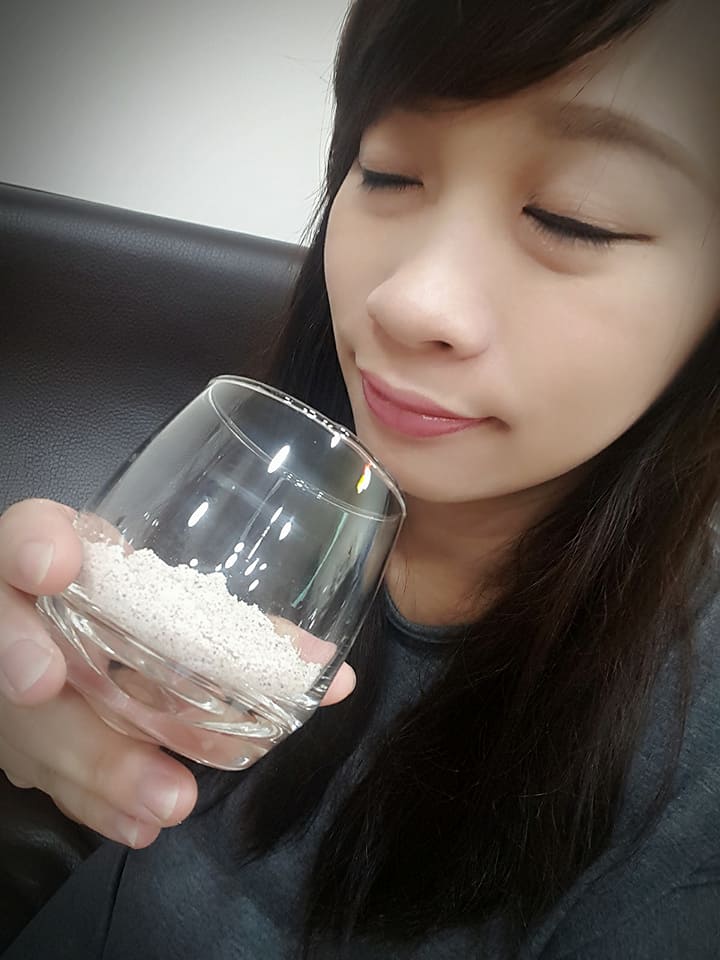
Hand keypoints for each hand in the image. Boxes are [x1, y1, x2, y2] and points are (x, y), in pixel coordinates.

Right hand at [0, 499, 355, 847]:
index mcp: (70, 556)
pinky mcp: (29, 737)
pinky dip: (96, 797)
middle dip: (24, 659)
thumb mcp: (197, 606)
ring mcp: (22, 677)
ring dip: (84, 754)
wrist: (109, 649)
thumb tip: (329, 675)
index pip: (24, 532)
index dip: (30, 543)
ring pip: (26, 715)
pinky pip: (49, 771)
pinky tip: (140, 823)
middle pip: (8, 630)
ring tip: (162, 798)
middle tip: (46, 685)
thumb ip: (249, 634)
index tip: (56, 564)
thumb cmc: (167, 618)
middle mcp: (32, 615)